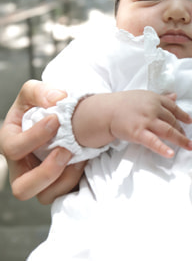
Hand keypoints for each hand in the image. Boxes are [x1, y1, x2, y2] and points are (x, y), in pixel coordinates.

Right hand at [0, 80, 85, 202]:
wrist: (61, 118)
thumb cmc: (42, 106)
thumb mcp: (35, 91)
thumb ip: (40, 91)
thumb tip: (56, 99)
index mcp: (10, 142)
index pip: (13, 149)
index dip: (34, 136)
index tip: (55, 119)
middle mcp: (21, 166)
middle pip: (21, 188)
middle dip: (46, 171)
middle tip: (65, 150)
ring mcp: (38, 179)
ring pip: (44, 196)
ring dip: (63, 178)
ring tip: (78, 156)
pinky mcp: (56, 184)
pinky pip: (63, 194)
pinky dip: (75, 181)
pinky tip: (84, 161)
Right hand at [73, 90, 191, 157]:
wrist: (106, 110)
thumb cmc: (125, 103)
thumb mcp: (144, 96)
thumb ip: (161, 98)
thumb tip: (175, 96)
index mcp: (154, 98)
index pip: (173, 107)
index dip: (183, 115)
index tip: (190, 121)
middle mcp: (152, 108)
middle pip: (172, 120)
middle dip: (181, 130)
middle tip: (187, 139)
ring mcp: (146, 120)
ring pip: (168, 130)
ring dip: (181, 139)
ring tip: (189, 146)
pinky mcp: (138, 133)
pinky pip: (153, 141)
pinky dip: (163, 148)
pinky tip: (171, 153)